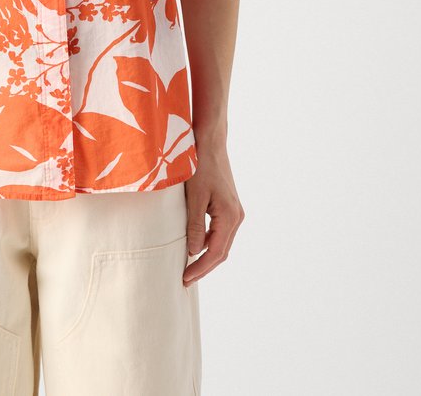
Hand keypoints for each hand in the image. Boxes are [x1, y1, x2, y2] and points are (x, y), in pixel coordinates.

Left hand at [182, 140, 244, 284]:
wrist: (210, 142)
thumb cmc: (201, 166)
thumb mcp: (194, 197)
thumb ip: (194, 226)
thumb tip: (193, 252)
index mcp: (230, 216)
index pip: (215, 253)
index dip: (200, 268)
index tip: (185, 278)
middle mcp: (236, 217)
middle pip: (221, 251)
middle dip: (203, 266)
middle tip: (184, 278)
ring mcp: (234, 211)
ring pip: (221, 242)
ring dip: (206, 256)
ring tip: (188, 267)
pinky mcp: (228, 206)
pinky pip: (219, 231)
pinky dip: (208, 242)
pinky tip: (194, 245)